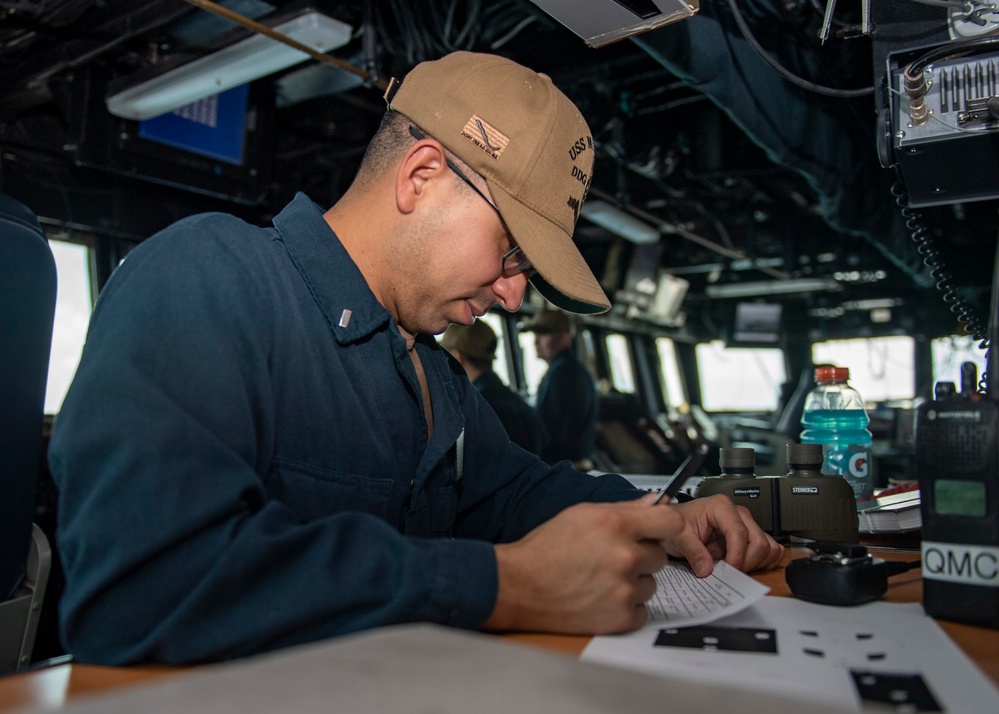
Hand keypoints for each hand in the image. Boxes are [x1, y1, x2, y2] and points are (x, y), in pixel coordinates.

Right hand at [482, 494, 782, 635]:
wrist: (519, 585)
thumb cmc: (546, 549)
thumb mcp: (582, 514)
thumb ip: (624, 508)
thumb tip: (654, 502)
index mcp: (616, 524)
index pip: (671, 521)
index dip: (678, 529)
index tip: (682, 538)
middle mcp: (625, 555)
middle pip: (659, 556)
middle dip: (642, 556)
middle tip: (611, 557)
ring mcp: (624, 588)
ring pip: (651, 584)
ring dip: (634, 582)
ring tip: (600, 578)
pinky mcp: (620, 617)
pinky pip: (642, 609)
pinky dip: (626, 606)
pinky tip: (600, 597)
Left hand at [659, 494, 783, 576]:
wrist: (675, 525)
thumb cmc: (678, 524)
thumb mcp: (678, 536)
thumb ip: (692, 551)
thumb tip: (706, 569)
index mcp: (721, 507)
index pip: (739, 532)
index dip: (737, 555)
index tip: (730, 570)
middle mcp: (738, 513)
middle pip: (759, 542)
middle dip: (747, 562)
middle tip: (729, 572)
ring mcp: (747, 524)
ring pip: (768, 548)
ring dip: (755, 563)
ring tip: (733, 567)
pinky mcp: (751, 535)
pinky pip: (770, 551)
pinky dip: (761, 562)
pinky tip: (742, 564)